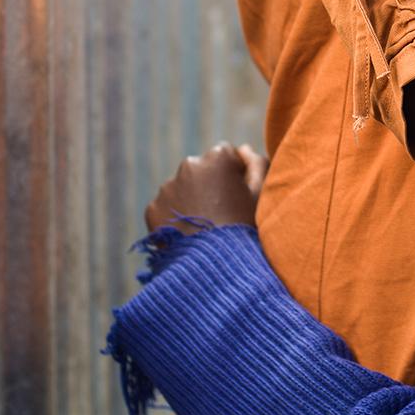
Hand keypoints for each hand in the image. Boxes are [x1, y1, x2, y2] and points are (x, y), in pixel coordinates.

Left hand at [143, 143, 268, 234]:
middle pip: (201, 171)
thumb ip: (257, 165)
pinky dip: (176, 218)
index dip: (235, 176)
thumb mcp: (261, 195)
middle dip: (209, 185)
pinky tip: (190, 235)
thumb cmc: (246, 228)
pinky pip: (167, 209)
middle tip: (221, 214)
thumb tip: (244, 148)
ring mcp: (168, 187)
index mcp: (218, 157)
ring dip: (191, 201)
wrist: (216, 265)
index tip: (240, 197)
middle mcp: (189, 165)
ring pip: (182, 189)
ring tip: (206, 228)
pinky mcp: (153, 208)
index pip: (227, 156)